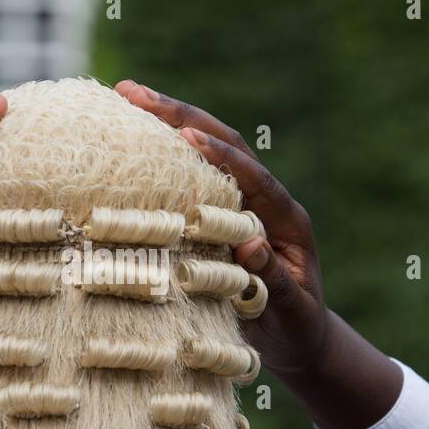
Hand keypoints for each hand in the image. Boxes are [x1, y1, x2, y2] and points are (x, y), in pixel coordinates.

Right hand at [115, 80, 400, 428]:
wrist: (301, 336)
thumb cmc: (296, 327)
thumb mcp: (291, 311)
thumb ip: (275, 280)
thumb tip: (252, 244)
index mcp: (287, 219)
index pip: (253, 176)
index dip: (220, 155)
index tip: (185, 135)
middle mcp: (266, 199)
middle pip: (227, 143)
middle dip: (181, 114)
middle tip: (133, 93)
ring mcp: (245, 200)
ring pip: (210, 150)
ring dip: (170, 120)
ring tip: (127, 95)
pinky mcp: (224, 209)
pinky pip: (196, 173)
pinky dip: (167, 151)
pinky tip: (133, 134)